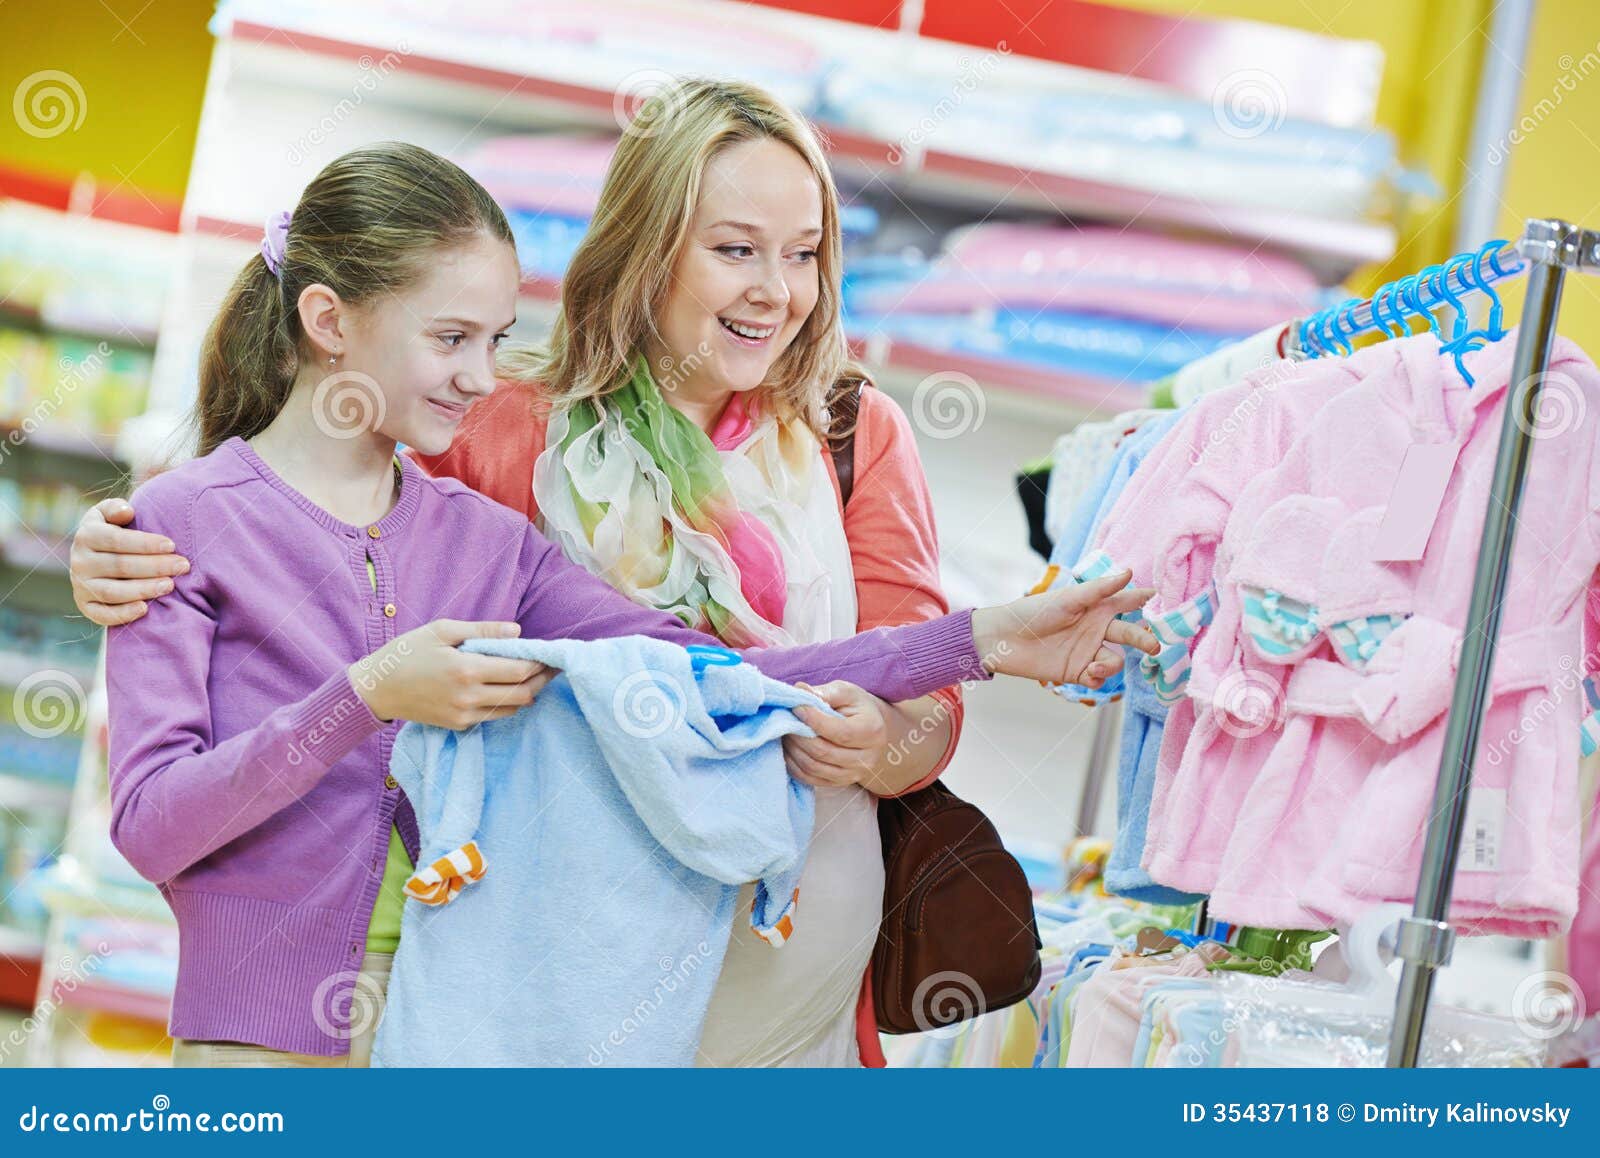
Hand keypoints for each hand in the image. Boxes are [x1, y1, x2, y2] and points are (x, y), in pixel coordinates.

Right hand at [70, 498, 190, 625]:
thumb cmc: (114, 532)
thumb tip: (126, 511)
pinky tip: (145, 609)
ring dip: (143, 589)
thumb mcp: (109, 514)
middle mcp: (80, 561)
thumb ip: (115, 508)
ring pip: (112, 591)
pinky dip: (122, 614)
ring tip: (169, 585)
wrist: (98, 557)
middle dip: (154, 566)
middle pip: (119, 566)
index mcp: (86, 535)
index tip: (172, 545)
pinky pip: (102, 614)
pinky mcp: (85, 606)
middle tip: (182, 566)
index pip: (116, 540)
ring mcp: (81, 585)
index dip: (145, 543)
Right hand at [349, 619, 556, 728]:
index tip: (550, 655)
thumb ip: (482, 630)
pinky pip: (492, 717)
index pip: (519, 670)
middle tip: (551, 668)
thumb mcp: (441, 631)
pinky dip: (505, 705)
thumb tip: (517, 631)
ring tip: (535, 678)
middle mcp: (468, 696)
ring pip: (511, 709)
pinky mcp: (457, 725)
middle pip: (523, 693)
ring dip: (527, 694)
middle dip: (541, 680)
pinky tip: (509, 690)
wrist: (376, 688)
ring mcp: (463, 714)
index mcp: (467, 668)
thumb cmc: (407, 652)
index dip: (540, 664)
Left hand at [784, 681, 890, 789]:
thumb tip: (800, 690)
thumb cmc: (856, 707)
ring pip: (814, 767)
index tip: (796, 707)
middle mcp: (866, 758)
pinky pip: (810, 779)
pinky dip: (794, 765)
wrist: (869, 730)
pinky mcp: (839, 783)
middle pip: (824, 752)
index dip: (814, 721)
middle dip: (799, 735)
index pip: (840, 732)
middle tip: (785, 720)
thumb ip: (825, 692)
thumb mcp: (846, 692)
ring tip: (785, 732)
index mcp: (872, 731)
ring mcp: (853, 774)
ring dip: (793, 750)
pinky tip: (788, 749)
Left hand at [971, 570, 1157, 685]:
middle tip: (1155, 647)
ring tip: (1097, 664)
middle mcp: (1095, 629)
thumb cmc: (1033, 611)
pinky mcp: (1076, 672)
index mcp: (1095, 607)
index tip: (1163, 597)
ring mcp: (1087, 651)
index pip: (1126, 602)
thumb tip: (1129, 572)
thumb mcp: (1068, 598)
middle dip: (1144, 640)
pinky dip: (1098, 677)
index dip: (1143, 599)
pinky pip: (1098, 678)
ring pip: (1115, 660)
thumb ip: (1100, 589)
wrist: (1003, 639)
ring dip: (1112, 664)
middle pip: (1129, 635)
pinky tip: (1088, 672)